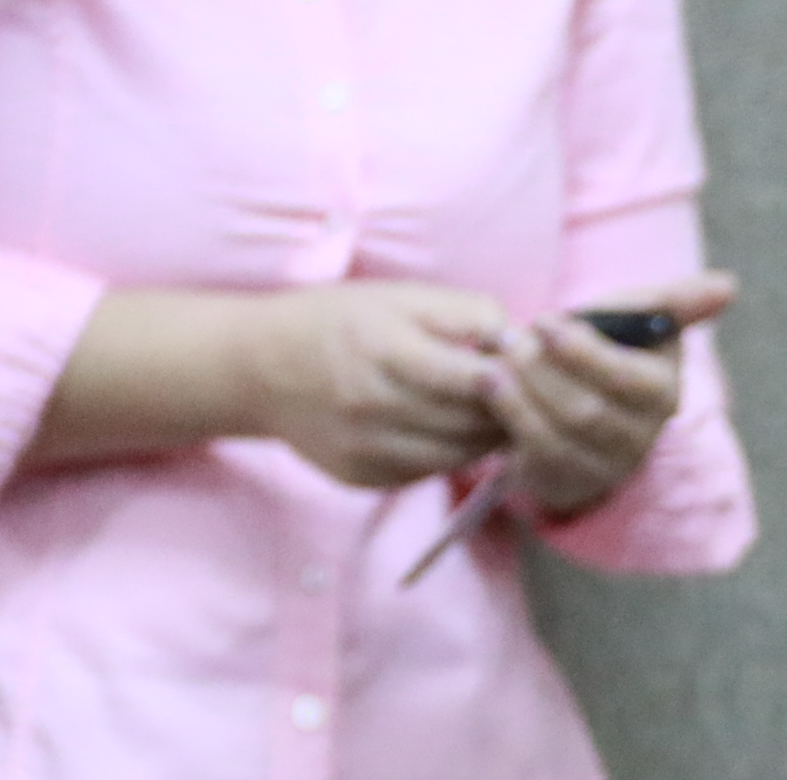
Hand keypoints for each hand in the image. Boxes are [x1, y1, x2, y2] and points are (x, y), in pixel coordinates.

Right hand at [245, 281, 510, 487]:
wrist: (256, 369)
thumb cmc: (336, 322)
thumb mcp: (396, 297)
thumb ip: (463, 313)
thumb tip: (520, 340)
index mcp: (385, 350)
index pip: (475, 380)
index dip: (514, 379)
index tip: (531, 370)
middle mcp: (373, 404)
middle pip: (472, 423)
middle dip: (509, 411)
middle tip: (529, 396)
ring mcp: (367, 448)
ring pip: (459, 455)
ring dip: (488, 438)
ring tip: (497, 414)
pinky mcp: (365, 476)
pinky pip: (429, 472)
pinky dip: (452, 454)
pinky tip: (453, 432)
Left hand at [487, 272, 736, 518]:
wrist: (575, 406)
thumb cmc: (607, 352)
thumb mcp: (637, 321)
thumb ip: (673, 300)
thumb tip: (728, 286)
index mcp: (663, 391)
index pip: (629, 380)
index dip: (584, 352)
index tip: (545, 320)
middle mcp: (642, 435)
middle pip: (590, 409)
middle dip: (542, 370)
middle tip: (507, 337)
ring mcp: (607, 464)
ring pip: (562, 432)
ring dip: (522, 392)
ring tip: (492, 359)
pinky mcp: (570, 481)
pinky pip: (539, 455)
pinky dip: (511, 416)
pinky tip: (489, 385)